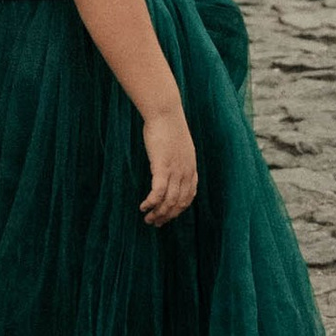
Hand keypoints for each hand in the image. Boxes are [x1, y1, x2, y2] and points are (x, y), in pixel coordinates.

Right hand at [139, 106, 198, 227]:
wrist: (165, 112)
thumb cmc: (168, 125)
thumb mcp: (179, 144)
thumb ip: (178, 157)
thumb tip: (170, 162)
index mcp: (191, 167)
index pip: (188, 197)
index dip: (178, 210)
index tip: (167, 216)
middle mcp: (185, 172)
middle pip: (179, 203)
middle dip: (167, 216)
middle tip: (155, 223)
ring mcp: (175, 170)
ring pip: (169, 201)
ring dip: (158, 213)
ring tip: (148, 219)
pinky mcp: (162, 167)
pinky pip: (158, 192)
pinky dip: (151, 203)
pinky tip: (143, 207)